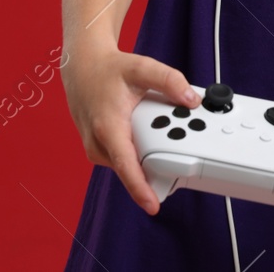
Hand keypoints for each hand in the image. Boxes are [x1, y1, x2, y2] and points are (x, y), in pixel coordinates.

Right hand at [60, 45, 201, 216]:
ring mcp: (98, 149)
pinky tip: (149, 130)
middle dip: (161, 161)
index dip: (140, 188)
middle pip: (135, 166)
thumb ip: (169, 81)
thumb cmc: (108, 70)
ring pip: (131, 162)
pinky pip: (126, 157)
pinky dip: (140, 149)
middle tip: (186, 139)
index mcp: (108, 127)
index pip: (125, 165)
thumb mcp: (141, 67)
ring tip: (165, 126)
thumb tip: (192, 99)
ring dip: (150, 153)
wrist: (82, 68)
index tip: (153, 205)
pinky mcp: (100, 150)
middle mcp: (99, 144)